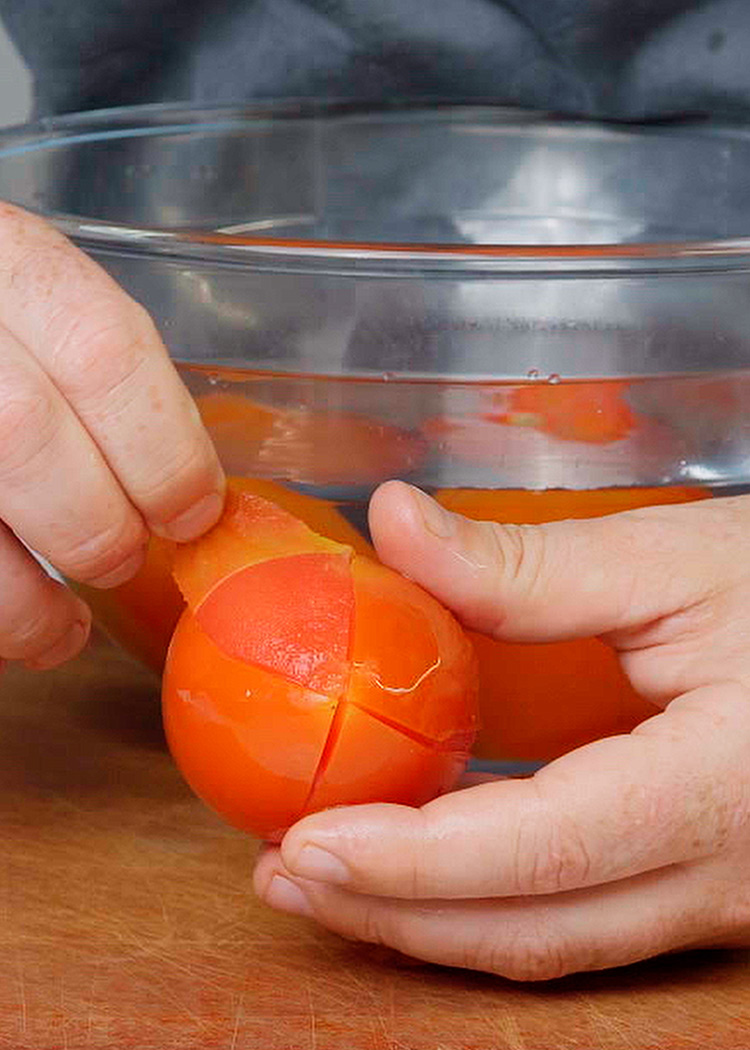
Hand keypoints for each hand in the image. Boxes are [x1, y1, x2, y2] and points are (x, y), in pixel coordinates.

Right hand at [0, 204, 223, 671]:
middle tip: (124, 558)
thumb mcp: (40, 300)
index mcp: (8, 261)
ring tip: (64, 626)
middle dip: (99, 526)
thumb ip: (96, 370)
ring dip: (28, 604)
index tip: (193, 511)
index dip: (165, 452)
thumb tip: (184, 492)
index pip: (107, 353)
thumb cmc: (1, 326)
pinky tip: (14, 632)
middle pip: (28, 434)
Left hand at [255, 481, 749, 979]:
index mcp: (721, 788)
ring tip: (327, 878)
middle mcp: (727, 874)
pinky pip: (583, 923)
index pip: (544, 851)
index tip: (306, 842)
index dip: (415, 861)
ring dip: (430, 923)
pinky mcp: (708, 889)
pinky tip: (423, 869)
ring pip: (556, 945)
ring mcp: (723, 898)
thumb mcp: (681, 560)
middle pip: (536, 931)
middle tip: (284, 872)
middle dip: (395, 914)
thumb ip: (530, 563)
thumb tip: (391, 525)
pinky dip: (486, 906)